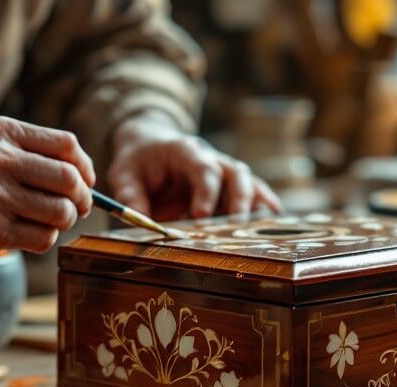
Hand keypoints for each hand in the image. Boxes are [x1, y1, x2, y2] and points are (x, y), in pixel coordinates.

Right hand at [0, 115, 94, 256]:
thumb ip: (28, 152)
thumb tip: (83, 179)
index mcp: (2, 132)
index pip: (67, 146)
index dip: (85, 167)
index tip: (85, 181)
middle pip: (69, 180)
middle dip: (82, 198)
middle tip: (77, 208)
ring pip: (60, 213)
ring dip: (63, 221)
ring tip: (49, 222)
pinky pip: (42, 238)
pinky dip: (44, 239)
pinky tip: (27, 234)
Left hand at [108, 112, 280, 221]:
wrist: (149, 147)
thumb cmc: (138, 162)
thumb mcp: (124, 174)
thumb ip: (130, 196)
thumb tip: (139, 220)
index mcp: (184, 151)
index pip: (203, 167)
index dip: (206, 192)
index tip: (200, 217)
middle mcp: (211, 158)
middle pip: (235, 173)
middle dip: (239, 199)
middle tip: (235, 226)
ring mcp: (223, 172)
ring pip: (249, 182)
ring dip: (254, 205)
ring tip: (257, 229)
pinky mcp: (229, 187)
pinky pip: (253, 192)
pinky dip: (263, 205)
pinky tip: (272, 221)